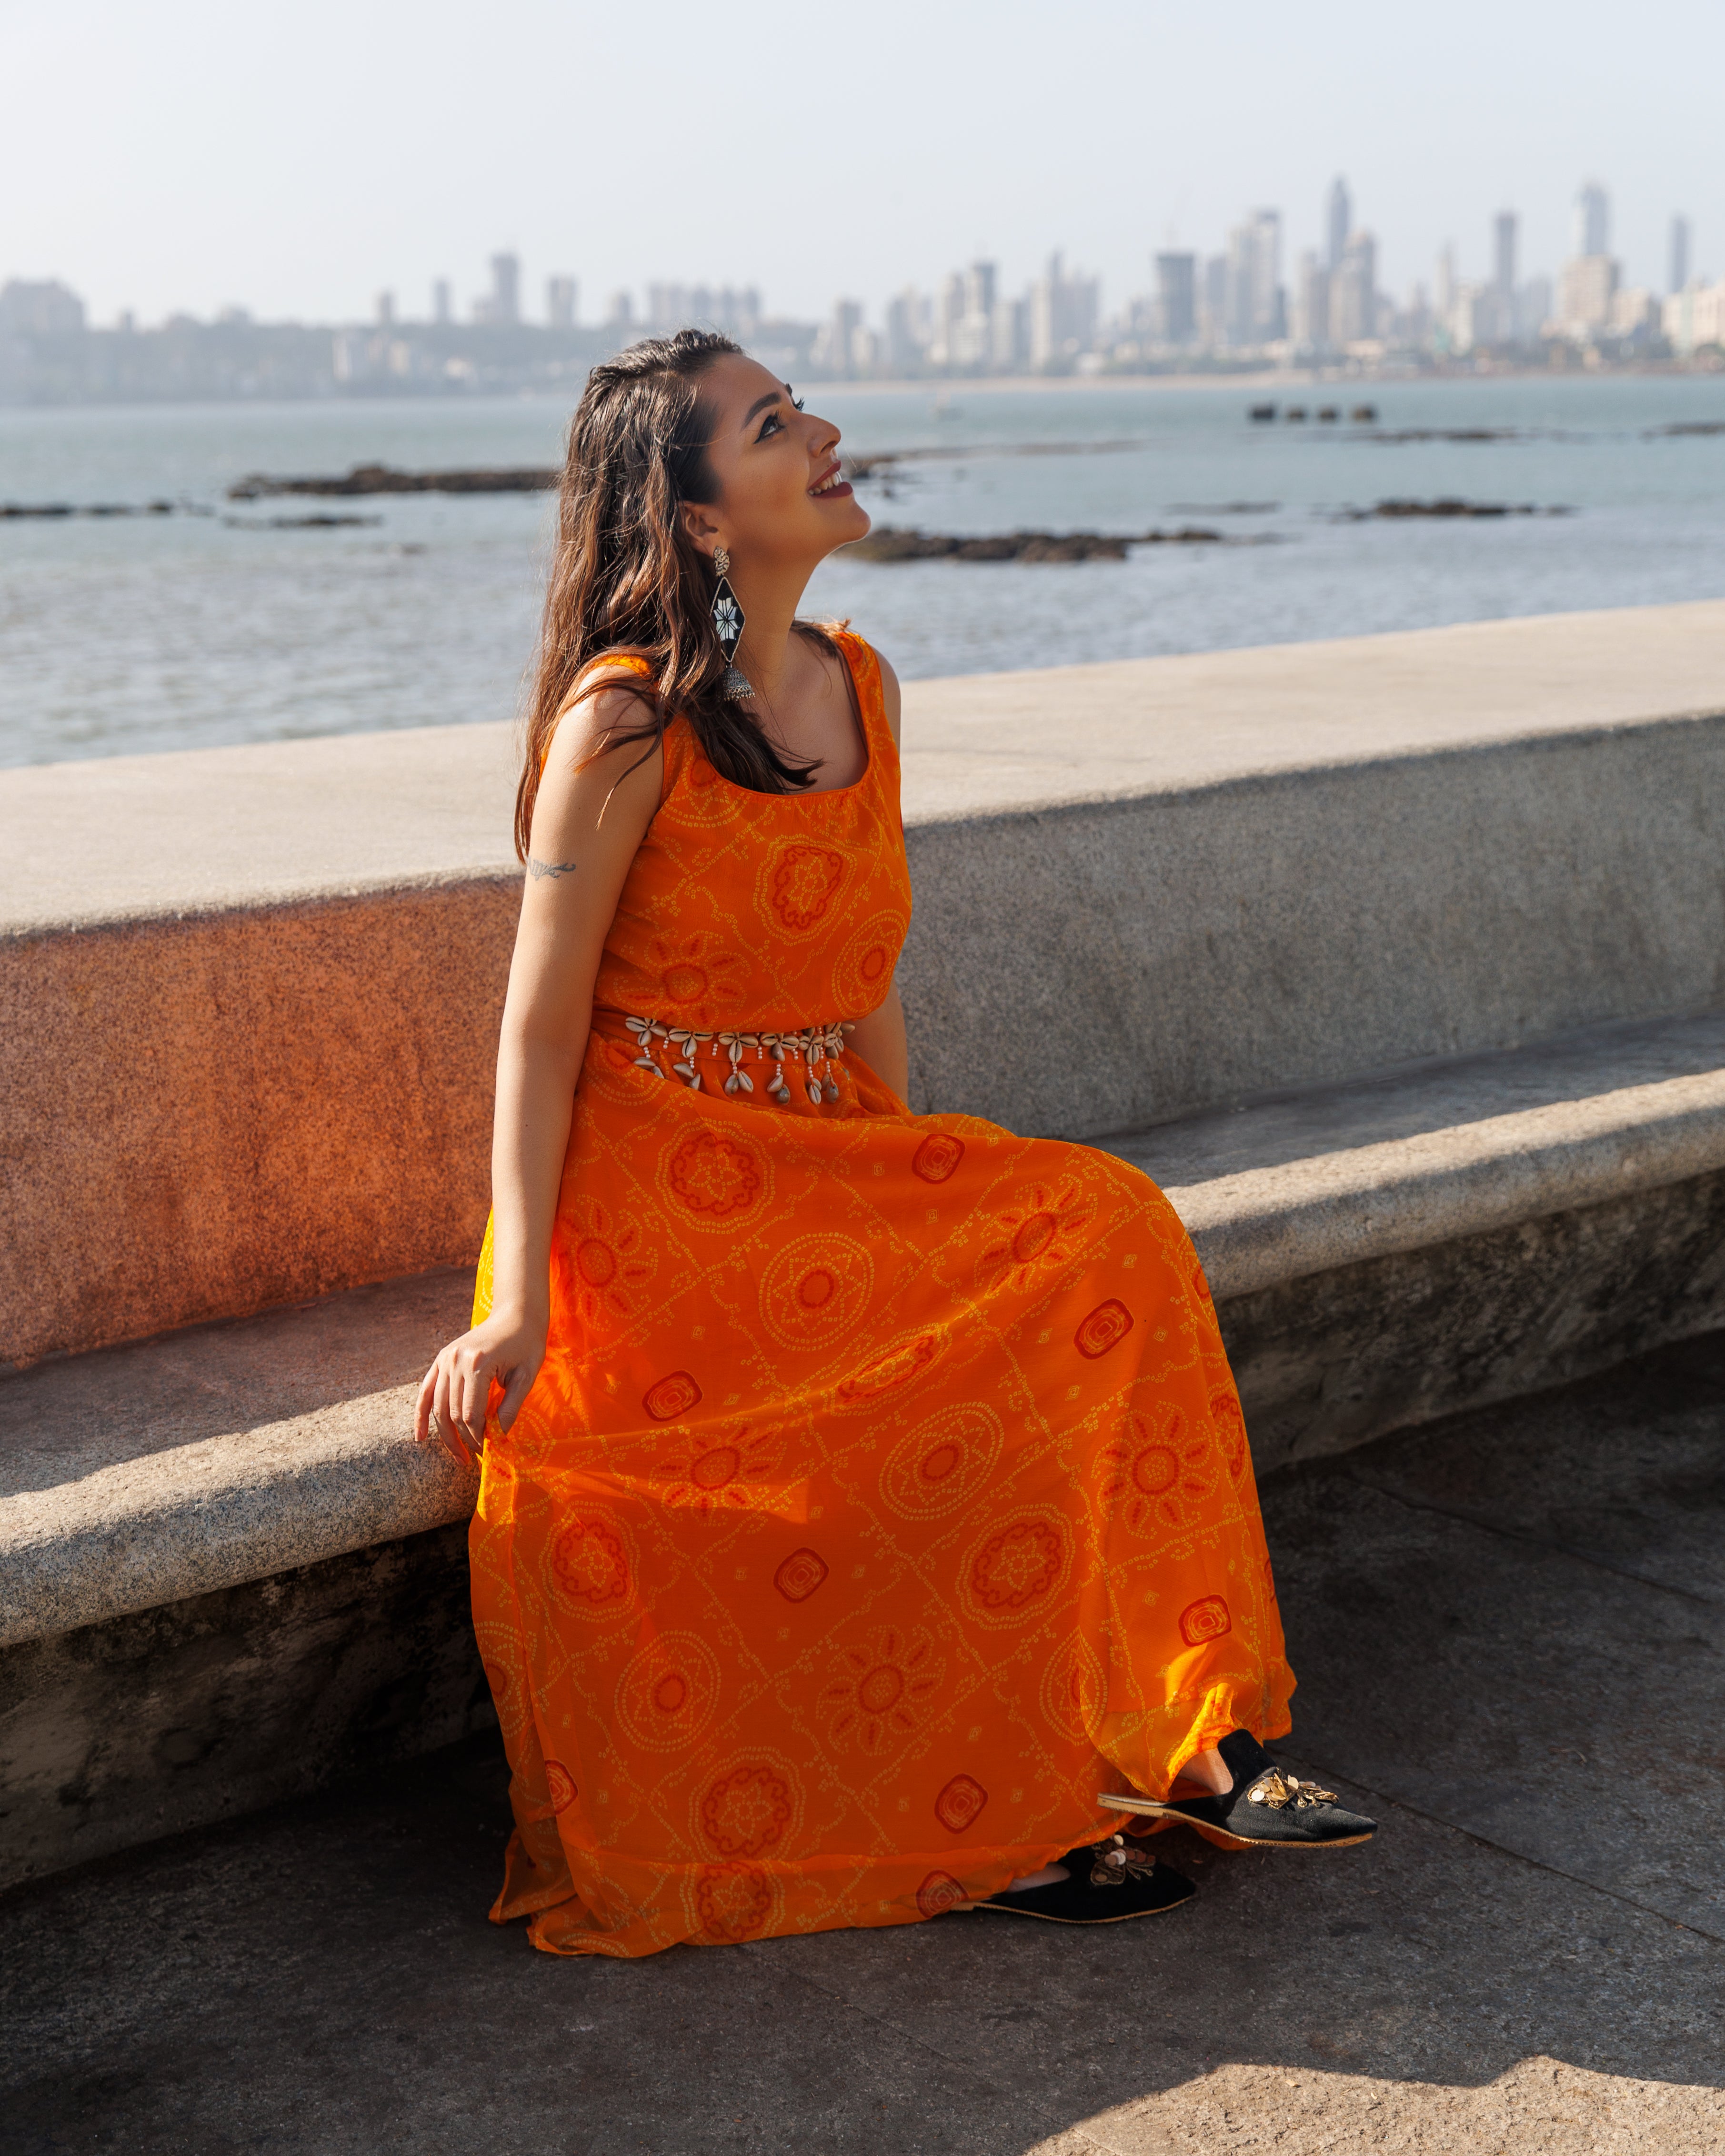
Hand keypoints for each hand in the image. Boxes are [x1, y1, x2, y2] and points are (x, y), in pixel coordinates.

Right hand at [414, 1312, 544, 1467]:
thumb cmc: (527, 1344)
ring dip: (446, 1435)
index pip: (471, 1414)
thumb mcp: (527, 1376)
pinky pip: (426, 1392)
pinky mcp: (441, 1359)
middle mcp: (456, 1361)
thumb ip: (510, 1408)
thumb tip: (498, 1439)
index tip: (489, 1452)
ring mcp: (445, 1359)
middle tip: (476, 1458)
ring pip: (438, 1407)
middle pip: (452, 1413)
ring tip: (459, 1456)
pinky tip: (420, 1437)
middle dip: (464, 1440)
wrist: (515, 1314)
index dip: (478, 1438)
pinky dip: (421, 1415)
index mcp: (478, 1364)